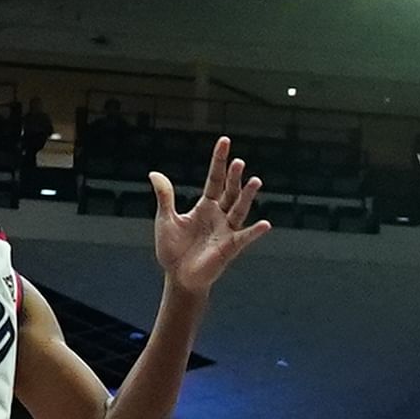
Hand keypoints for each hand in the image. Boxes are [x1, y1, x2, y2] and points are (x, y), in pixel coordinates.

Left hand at [148, 140, 268, 301]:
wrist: (178, 277)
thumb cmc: (172, 250)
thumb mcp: (166, 220)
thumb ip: (165, 197)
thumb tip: (154, 173)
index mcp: (205, 206)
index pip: (214, 178)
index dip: (219, 161)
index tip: (225, 141)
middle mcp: (219, 215)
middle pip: (230, 191)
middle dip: (234, 177)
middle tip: (239, 161)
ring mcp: (227, 231)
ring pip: (240, 209)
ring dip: (247, 196)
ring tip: (256, 181)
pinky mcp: (230, 248)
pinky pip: (244, 238)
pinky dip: (255, 232)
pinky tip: (265, 224)